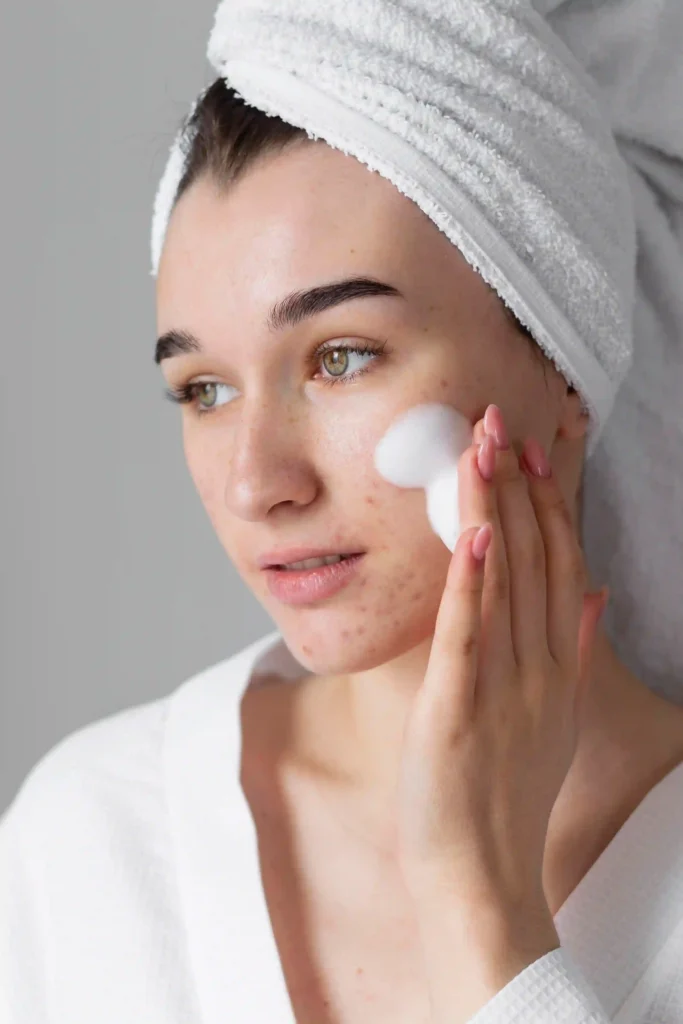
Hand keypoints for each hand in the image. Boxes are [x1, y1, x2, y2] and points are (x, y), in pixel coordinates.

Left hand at [395, 403, 606, 910]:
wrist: (486, 882)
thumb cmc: (509, 798)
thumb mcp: (554, 719)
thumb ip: (574, 654)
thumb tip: (587, 596)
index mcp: (556, 667)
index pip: (558, 566)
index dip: (546, 503)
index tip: (531, 450)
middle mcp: (538, 669)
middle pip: (534, 559)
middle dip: (518, 486)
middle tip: (500, 421)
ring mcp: (503, 689)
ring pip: (502, 583)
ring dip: (492, 509)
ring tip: (483, 448)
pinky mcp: (460, 712)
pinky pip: (467, 637)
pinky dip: (470, 582)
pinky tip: (470, 532)